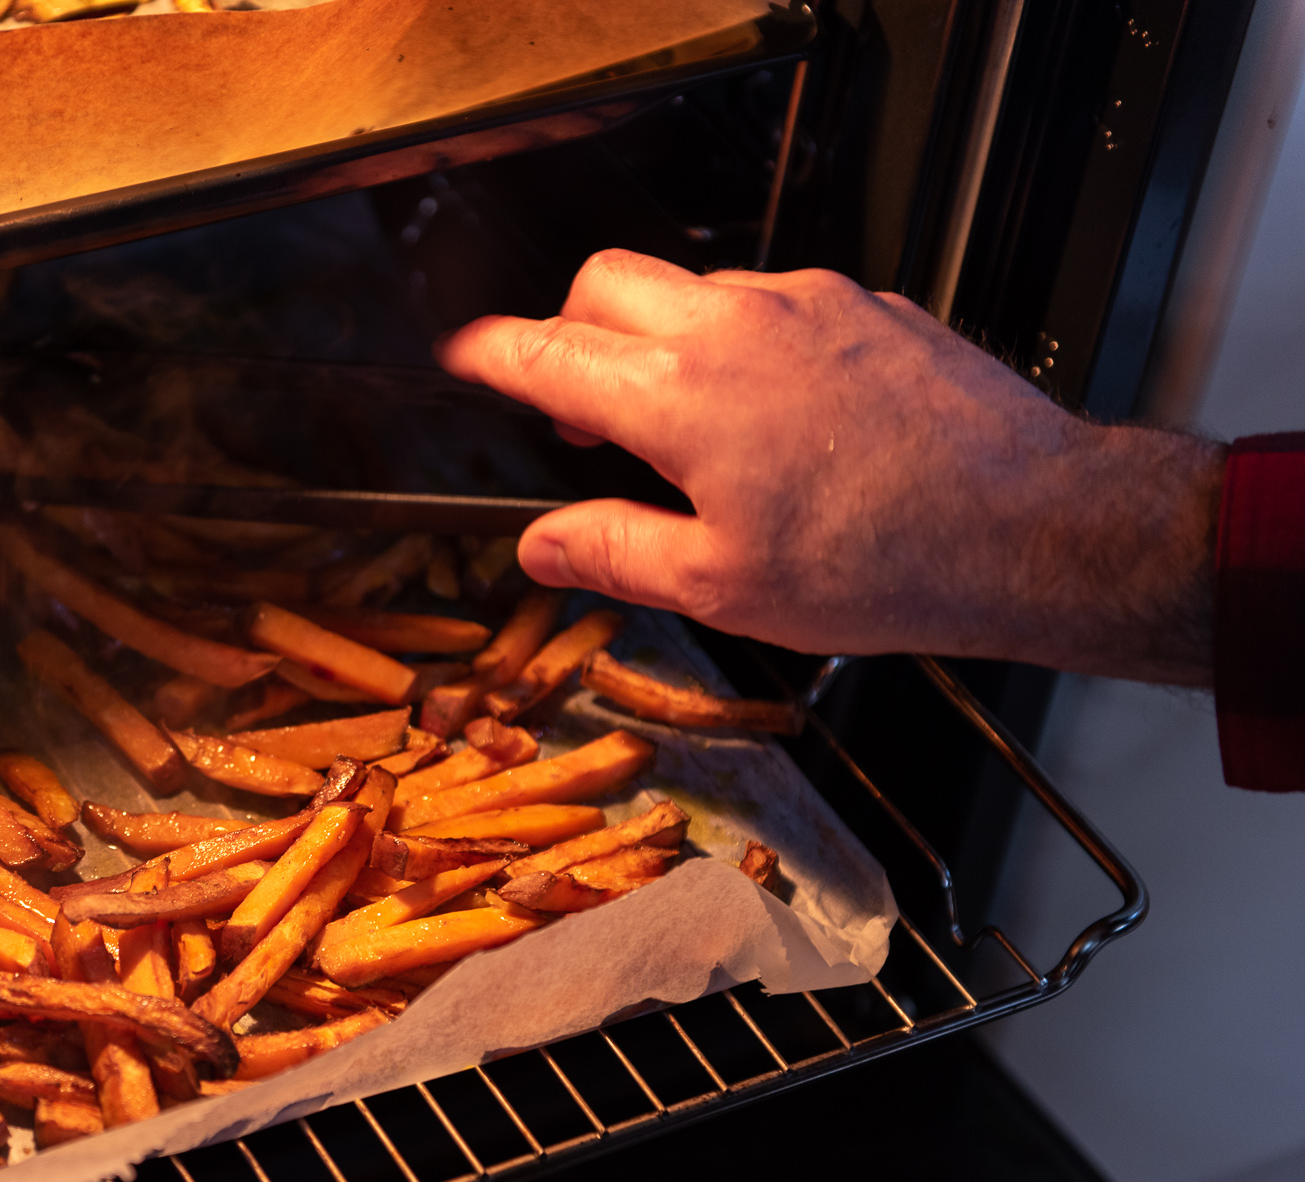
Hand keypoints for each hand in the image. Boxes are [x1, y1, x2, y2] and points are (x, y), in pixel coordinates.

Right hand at [437, 250, 1223, 685]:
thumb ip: (613, 552)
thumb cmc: (885, 565)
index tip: (465, 357)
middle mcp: (736, 326)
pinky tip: (771, 414)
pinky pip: (770, 300)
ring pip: (691, 287)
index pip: (547, 350)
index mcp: (680, 397)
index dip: (489, 353)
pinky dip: (740, 340)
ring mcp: (805, 303)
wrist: (1029, 526)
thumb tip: (542, 545)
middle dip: (568, 328)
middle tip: (574, 403)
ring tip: (682, 422)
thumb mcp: (720, 587)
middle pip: (604, 280)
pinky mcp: (863, 303)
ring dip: (659, 336)